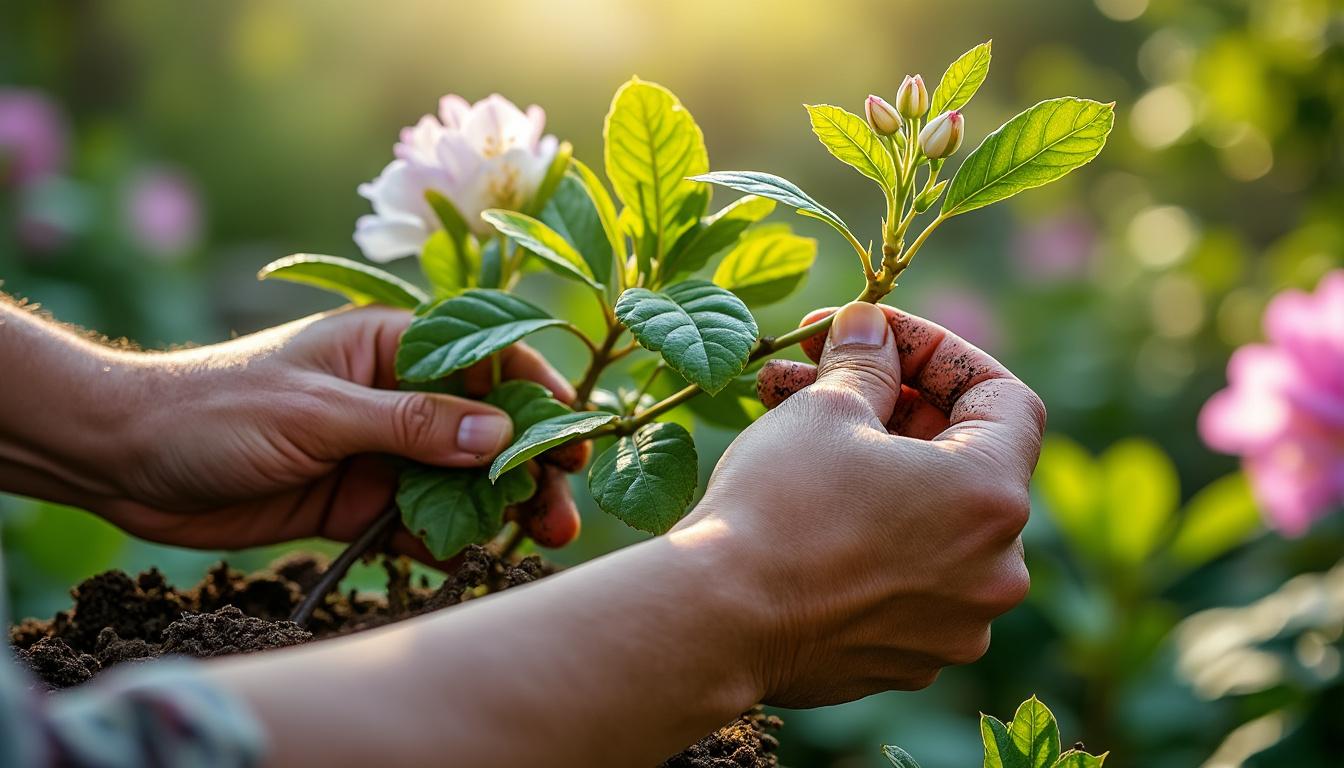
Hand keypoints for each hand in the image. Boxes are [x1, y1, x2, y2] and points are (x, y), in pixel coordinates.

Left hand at [65, 306, 580, 562]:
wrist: (124, 459)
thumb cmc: (216, 407)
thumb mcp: (318, 411)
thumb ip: (410, 425)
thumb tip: (500, 433)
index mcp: (389, 345)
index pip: (483, 360)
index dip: (535, 397)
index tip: (572, 439)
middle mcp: (394, 395)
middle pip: (482, 428)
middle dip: (525, 467)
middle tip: (562, 510)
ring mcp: (377, 450)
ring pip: (458, 480)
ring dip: (496, 509)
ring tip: (538, 540)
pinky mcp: (355, 501)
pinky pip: (417, 522)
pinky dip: (444, 540)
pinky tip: (466, 557)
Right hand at [679, 301, 1044, 706]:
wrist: (716, 622)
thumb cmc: (778, 507)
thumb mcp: (825, 409)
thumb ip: (864, 360)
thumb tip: (868, 329)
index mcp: (993, 498)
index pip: (1004, 398)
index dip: (939, 353)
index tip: (876, 337)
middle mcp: (995, 571)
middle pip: (962, 460)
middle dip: (888, 404)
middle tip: (816, 370)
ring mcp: (955, 624)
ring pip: (927, 520)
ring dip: (871, 465)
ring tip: (788, 425)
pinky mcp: (907, 658)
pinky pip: (901, 576)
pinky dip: (866, 533)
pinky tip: (802, 506)